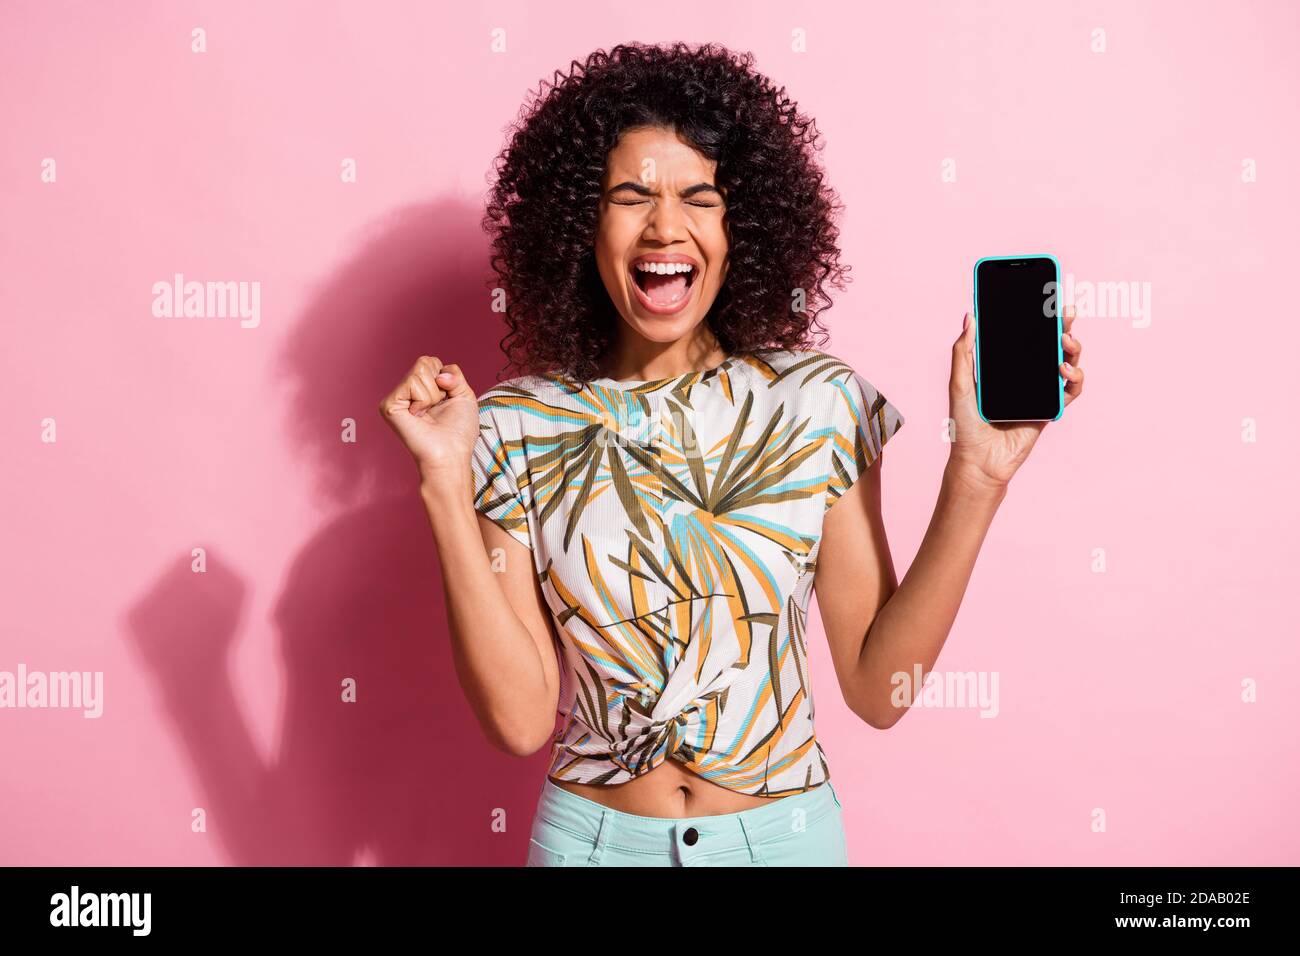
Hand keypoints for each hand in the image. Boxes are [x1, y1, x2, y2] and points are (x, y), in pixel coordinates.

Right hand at [378, 356, 478, 484]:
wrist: (451, 453)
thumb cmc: (459, 431)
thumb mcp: (465, 395)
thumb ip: (454, 374)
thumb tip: (439, 374)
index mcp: (421, 389)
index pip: (431, 361)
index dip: (446, 378)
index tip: (446, 401)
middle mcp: (407, 391)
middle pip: (425, 362)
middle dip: (439, 384)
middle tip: (436, 408)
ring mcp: (397, 397)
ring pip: (419, 371)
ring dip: (433, 394)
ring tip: (428, 414)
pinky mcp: (389, 405)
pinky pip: (412, 382)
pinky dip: (424, 399)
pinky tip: (419, 416)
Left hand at [947, 305, 1083, 491]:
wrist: (978, 460)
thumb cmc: (965, 424)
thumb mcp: (959, 382)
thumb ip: (964, 351)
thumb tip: (969, 316)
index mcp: (1004, 363)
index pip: (1024, 333)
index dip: (1035, 314)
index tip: (1043, 294)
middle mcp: (1024, 374)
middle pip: (1049, 343)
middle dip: (1061, 324)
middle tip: (1065, 310)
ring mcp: (1039, 390)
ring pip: (1066, 361)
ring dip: (1071, 347)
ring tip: (1065, 340)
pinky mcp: (1050, 408)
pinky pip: (1070, 390)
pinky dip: (1074, 377)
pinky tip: (1065, 370)